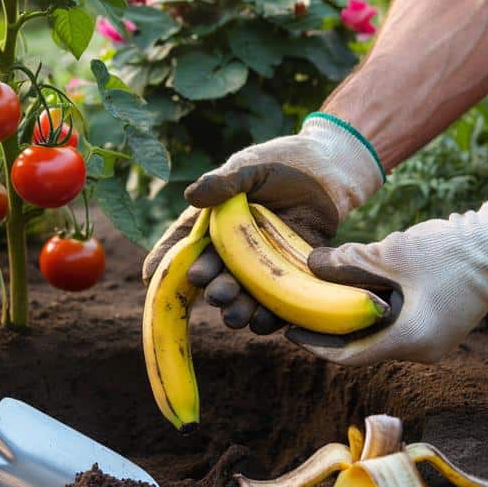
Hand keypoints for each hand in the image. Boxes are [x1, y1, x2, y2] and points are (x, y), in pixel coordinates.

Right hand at [141, 114, 383, 333]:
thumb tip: (192, 195)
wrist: (327, 174)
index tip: (160, 277)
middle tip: (215, 292)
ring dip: (236, 311)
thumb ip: (224, 181)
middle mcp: (230, 253)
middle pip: (213, 279)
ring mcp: (258, 270)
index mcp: (213, 226)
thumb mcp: (250, 168)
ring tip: (236, 315)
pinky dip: (268, 319)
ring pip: (241, 299)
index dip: (169, 262)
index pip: (183, 246)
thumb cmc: (281, 165)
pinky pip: (274, 307)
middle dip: (213, 289)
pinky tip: (263, 321)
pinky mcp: (288, 281)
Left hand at [285, 196, 487, 364]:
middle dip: (330, 332)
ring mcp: (435, 341)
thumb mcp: (391, 252)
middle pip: (364, 349)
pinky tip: (353, 294)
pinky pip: (398, 327)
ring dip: (352, 322)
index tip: (289, 330)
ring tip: (319, 302)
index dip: (316, 345)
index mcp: (412, 341)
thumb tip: (310, 264)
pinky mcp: (440, 327)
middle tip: (298, 313)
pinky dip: (373, 315)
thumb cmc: (450, 249)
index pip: (351, 355)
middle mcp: (424, 351)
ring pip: (380, 338)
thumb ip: (349, 261)